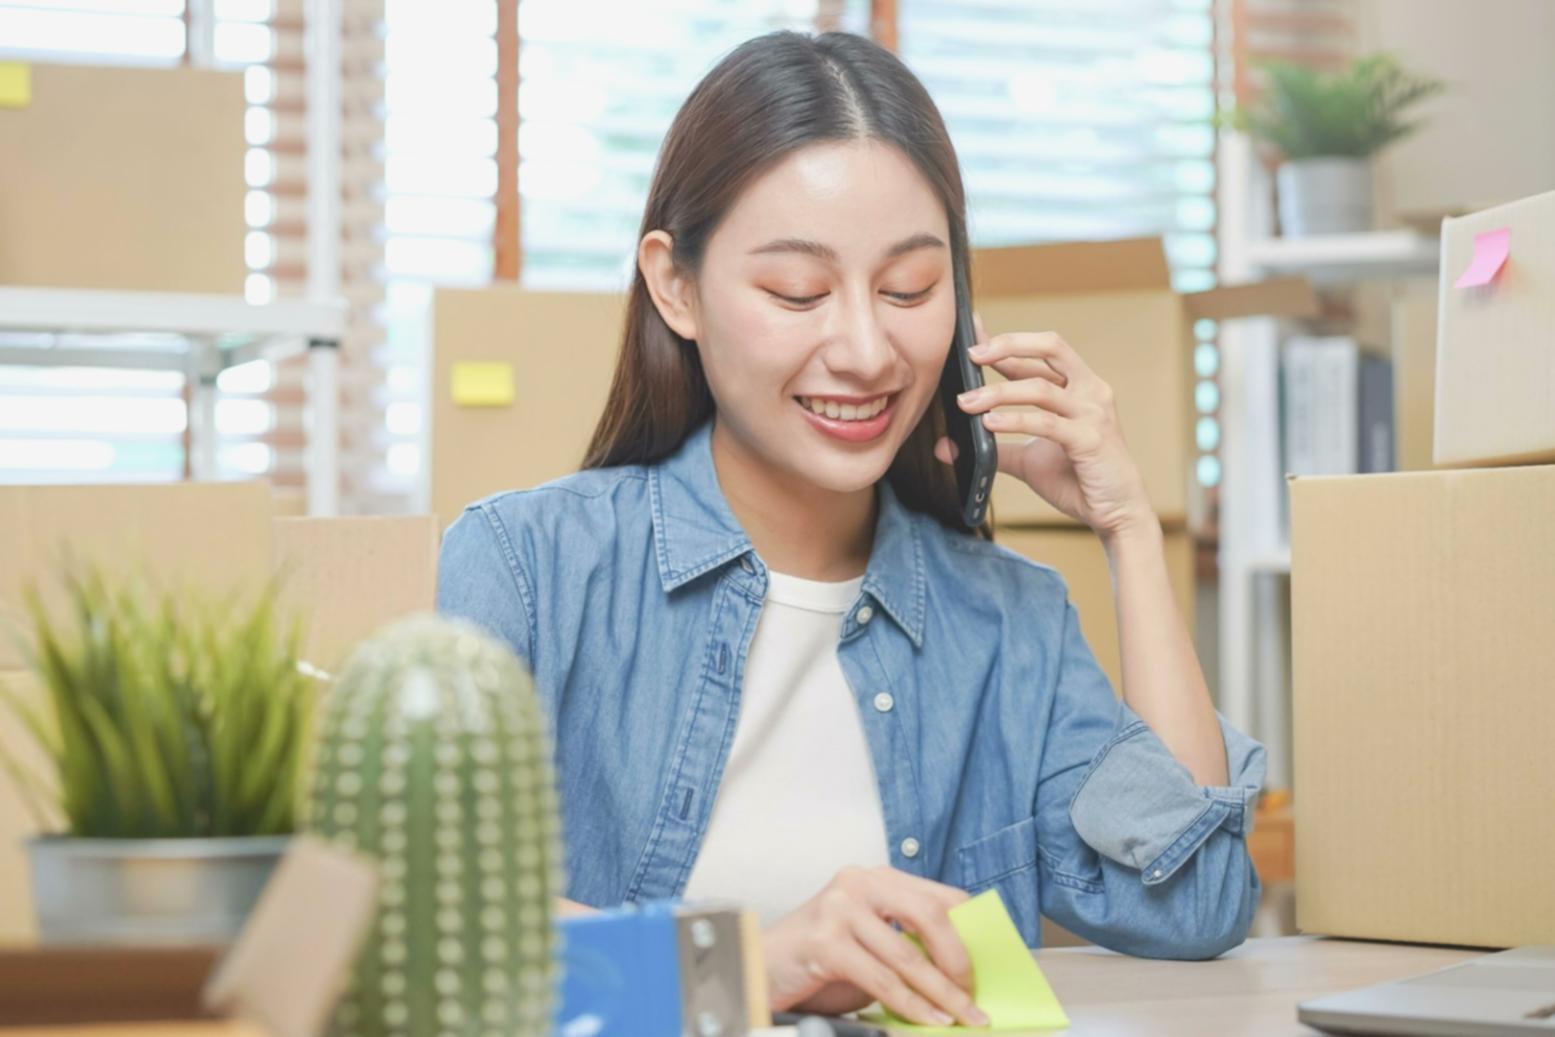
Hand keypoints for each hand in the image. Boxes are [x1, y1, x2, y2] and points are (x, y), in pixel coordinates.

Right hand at [762, 866, 988, 1027]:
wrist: (760, 965)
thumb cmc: (819, 957)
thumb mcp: (868, 937)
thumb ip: (906, 940)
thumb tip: (962, 970)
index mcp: (877, 877)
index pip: (941, 896)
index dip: (969, 933)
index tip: (985, 967)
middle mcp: (860, 883)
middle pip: (930, 917)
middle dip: (960, 962)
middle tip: (973, 995)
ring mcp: (840, 908)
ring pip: (908, 957)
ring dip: (942, 995)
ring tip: (960, 1017)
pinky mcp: (826, 941)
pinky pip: (882, 979)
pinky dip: (911, 1005)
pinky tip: (926, 1019)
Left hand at [938, 314, 1154, 539]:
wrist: (1116, 512)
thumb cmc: (1077, 479)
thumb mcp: (1028, 459)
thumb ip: (994, 448)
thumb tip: (946, 447)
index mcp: (1078, 387)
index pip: (1039, 353)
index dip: (1004, 342)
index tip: (971, 335)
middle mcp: (1090, 391)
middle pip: (1051, 346)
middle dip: (1008, 345)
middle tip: (971, 354)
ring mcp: (1093, 413)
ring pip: (1041, 388)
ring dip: (998, 393)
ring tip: (967, 402)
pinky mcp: (1091, 439)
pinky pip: (1047, 423)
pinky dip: (1015, 420)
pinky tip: (989, 423)